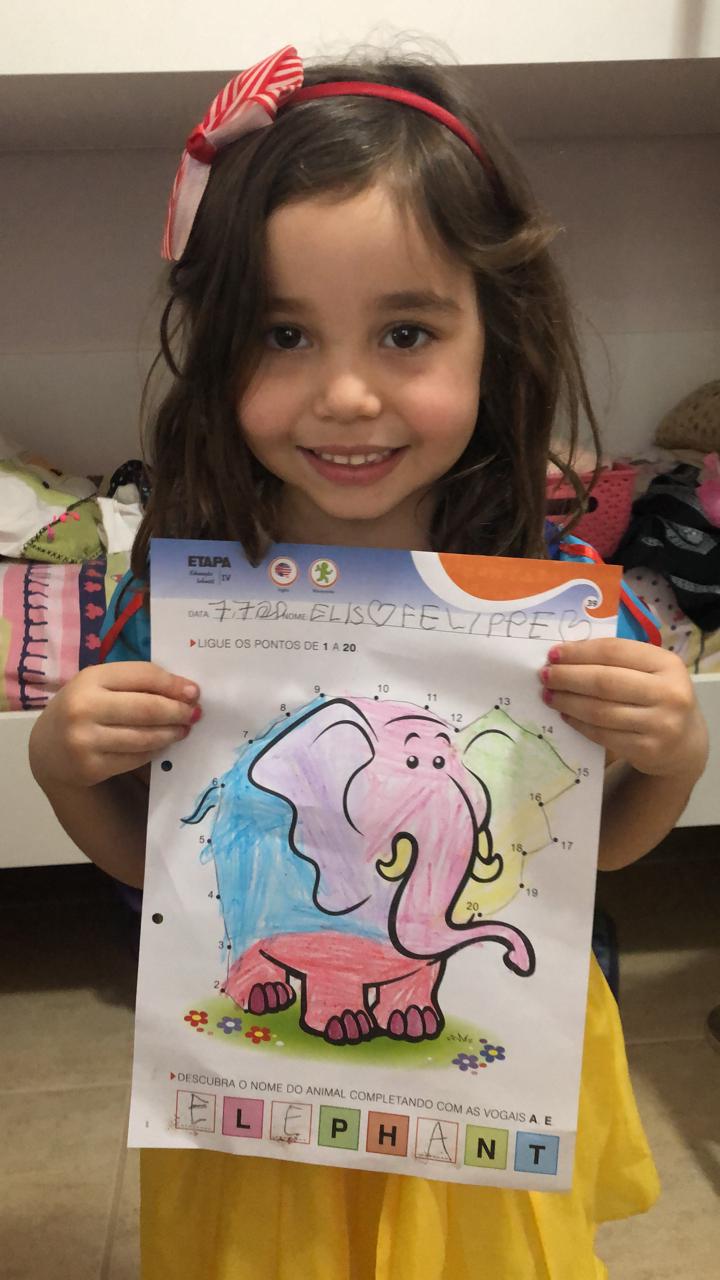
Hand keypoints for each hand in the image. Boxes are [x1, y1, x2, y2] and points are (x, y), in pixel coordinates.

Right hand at [29, 662, 200, 789]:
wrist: (48, 745)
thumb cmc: (84, 706)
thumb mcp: (102, 684)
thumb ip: (137, 682)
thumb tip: (186, 692)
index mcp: (90, 678)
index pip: (143, 676)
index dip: (173, 684)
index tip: (194, 692)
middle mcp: (84, 708)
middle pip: (147, 709)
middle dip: (178, 711)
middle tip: (195, 714)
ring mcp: (85, 741)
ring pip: (144, 737)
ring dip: (171, 733)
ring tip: (183, 729)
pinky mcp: (91, 768)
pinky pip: (136, 758)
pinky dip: (154, 750)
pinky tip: (162, 744)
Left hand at [539, 638, 708, 779]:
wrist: (684, 743)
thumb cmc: (657, 697)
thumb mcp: (650, 672)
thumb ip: (617, 661)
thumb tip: (566, 655)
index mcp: (667, 664)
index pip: (614, 651)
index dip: (579, 652)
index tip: (553, 654)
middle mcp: (669, 693)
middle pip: (604, 681)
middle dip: (568, 677)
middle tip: (545, 675)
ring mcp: (660, 724)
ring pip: (600, 711)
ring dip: (568, 702)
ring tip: (548, 695)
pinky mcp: (647, 749)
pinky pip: (602, 734)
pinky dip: (579, 723)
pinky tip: (565, 715)